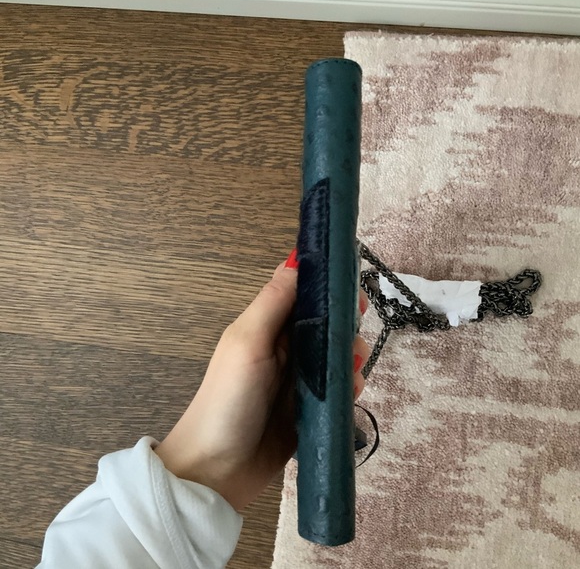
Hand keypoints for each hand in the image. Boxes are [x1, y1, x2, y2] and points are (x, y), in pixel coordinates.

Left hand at [154, 250, 369, 510]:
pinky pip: (337, 389)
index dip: (326, 285)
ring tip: (353, 368)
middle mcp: (283, 349)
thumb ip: (274, 302)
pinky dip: (349, 387)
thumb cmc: (229, 399)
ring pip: (335, 356)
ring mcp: (297, 380)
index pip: (300, 293)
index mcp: (266, 327)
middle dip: (344, 325)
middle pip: (324, 324)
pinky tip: (353, 392)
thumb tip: (295, 256)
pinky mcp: (309, 409)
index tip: (351, 287)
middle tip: (355, 335)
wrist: (217, 471)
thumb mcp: (248, 343)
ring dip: (350, 357)